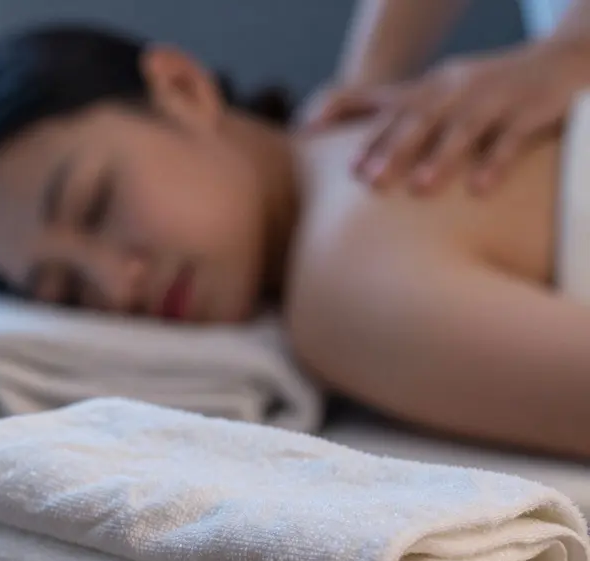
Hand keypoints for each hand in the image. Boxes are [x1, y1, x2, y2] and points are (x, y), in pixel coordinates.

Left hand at [302, 37, 589, 194]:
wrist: (561, 58)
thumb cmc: (481, 88)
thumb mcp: (436, 92)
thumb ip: (385, 111)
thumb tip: (313, 129)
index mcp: (432, 88)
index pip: (393, 112)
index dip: (369, 138)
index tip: (347, 170)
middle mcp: (458, 90)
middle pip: (421, 119)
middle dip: (394, 150)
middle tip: (371, 183)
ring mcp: (494, 97)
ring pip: (463, 128)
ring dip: (440, 158)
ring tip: (420, 189)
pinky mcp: (531, 109)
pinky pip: (511, 137)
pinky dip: (495, 161)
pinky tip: (478, 188)